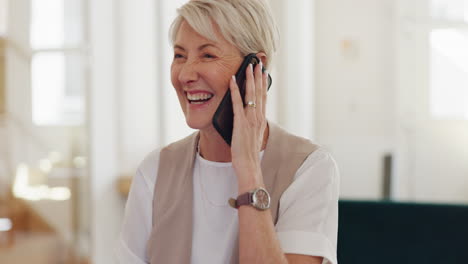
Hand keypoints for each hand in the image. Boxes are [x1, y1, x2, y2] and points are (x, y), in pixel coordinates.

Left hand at [229, 61, 267, 191]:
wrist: (249, 165)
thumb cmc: (249, 154)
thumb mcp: (253, 137)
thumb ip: (252, 126)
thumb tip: (248, 119)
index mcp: (261, 120)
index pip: (263, 97)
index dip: (263, 84)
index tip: (263, 72)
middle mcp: (258, 117)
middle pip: (260, 92)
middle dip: (258, 76)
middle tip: (257, 63)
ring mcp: (250, 119)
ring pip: (251, 94)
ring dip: (249, 78)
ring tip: (248, 66)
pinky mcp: (240, 122)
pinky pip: (237, 102)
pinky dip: (235, 90)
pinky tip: (232, 80)